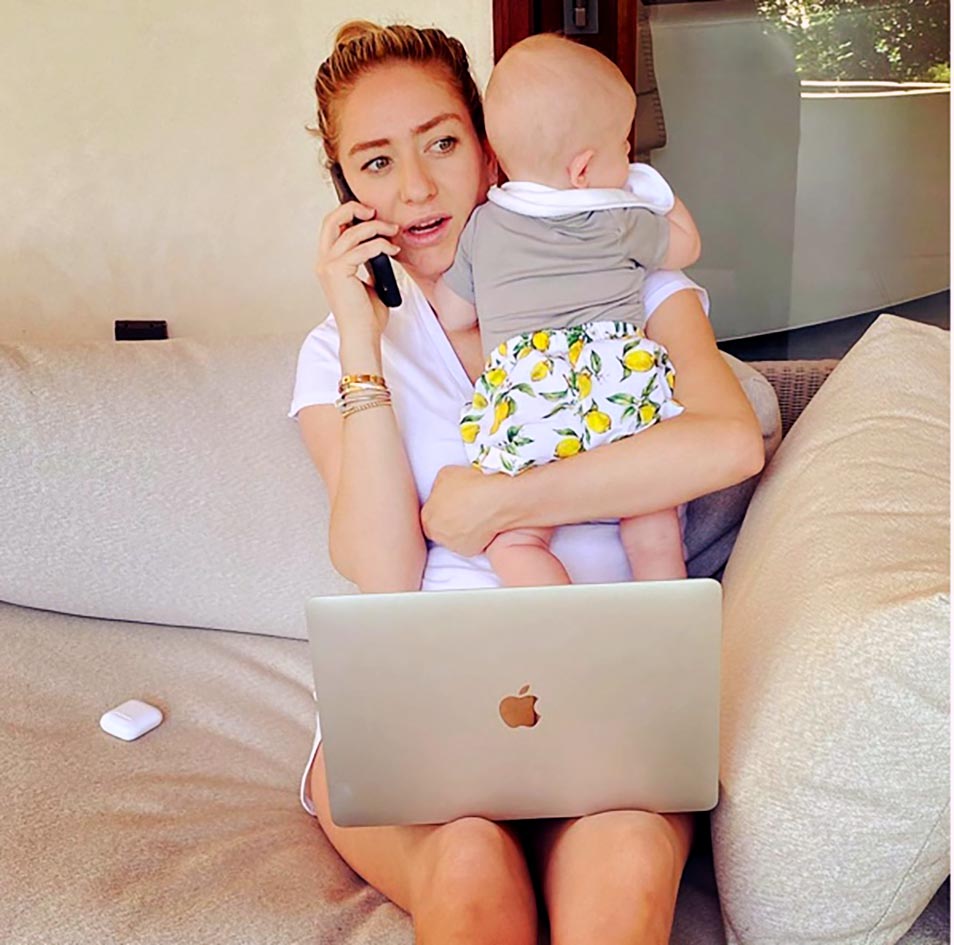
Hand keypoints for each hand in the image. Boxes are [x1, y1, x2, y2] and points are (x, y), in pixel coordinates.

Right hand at [315, 201, 399, 338]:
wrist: (362, 336)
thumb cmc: (366, 315)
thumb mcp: (367, 283)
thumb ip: (367, 264)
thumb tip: (379, 248)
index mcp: (327, 264)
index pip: (331, 227)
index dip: (349, 214)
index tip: (371, 214)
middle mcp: (323, 262)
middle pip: (331, 220)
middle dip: (354, 209)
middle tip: (375, 211)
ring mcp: (328, 266)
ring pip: (352, 231)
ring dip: (376, 227)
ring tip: (393, 231)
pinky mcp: (338, 271)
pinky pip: (363, 248)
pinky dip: (381, 244)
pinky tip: (392, 249)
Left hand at [421, 465, 507, 556]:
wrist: (495, 500)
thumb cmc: (470, 486)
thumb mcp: (444, 475)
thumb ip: (437, 487)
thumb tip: (441, 491)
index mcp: (428, 518)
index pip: (429, 517)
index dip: (439, 509)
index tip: (449, 503)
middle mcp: (438, 535)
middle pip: (440, 529)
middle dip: (448, 520)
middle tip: (461, 509)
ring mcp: (454, 545)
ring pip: (454, 538)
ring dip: (460, 529)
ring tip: (472, 515)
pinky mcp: (470, 550)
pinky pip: (469, 543)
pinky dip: (474, 536)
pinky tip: (481, 523)